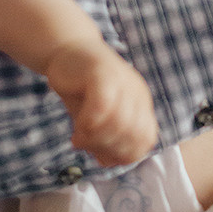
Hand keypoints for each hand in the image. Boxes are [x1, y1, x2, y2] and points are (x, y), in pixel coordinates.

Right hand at [46, 40, 158, 168]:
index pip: (145, 141)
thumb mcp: (98, 120)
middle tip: (85, 145)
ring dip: (95, 139)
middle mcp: (136, 92)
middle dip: (106, 148)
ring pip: (118, 123)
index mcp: (141, 104)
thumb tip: (107, 161)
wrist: (67, 50)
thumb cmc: (82, 90)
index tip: (99, 154)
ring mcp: (122, 80)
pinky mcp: (102, 72)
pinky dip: (89, 124)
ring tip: (78, 138)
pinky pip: (102, 107)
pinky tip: (77, 127)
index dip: (123, 155)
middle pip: (132, 135)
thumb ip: (106, 139)